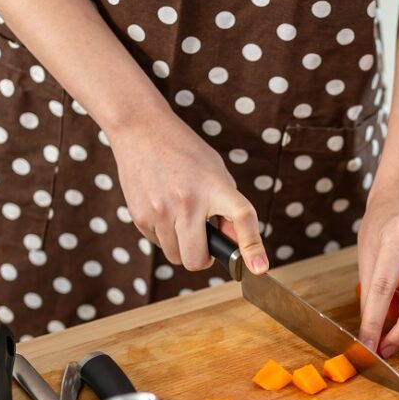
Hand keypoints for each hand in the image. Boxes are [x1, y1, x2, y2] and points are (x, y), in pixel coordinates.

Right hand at [108, 115, 267, 273]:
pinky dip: (164, 236)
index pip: (241, 218)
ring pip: (176, 257)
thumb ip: (228, 208)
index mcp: (214, 186)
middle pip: (196, 259)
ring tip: (180, 217)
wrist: (141, 131)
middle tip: (205, 245)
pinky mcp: (140, 217)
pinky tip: (163, 210)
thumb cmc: (184, 152)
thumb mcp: (216, 172)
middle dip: (202, 259)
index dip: (253, 246)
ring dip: (182, 246)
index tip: (259, 268)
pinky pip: (158, 245)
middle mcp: (187, 201)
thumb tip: (235, 243)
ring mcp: (160, 211)